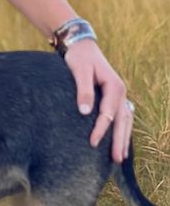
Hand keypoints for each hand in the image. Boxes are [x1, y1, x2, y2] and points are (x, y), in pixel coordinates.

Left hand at [63, 39, 131, 162]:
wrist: (81, 46)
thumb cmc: (79, 57)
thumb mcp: (79, 71)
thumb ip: (83, 91)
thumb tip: (85, 112)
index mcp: (114, 86)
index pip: (109, 113)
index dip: (101, 129)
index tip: (93, 143)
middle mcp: (120, 92)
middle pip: (123, 120)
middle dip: (120, 140)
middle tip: (117, 160)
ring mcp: (118, 95)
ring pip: (125, 120)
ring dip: (123, 138)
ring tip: (120, 157)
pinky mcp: (112, 97)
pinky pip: (121, 117)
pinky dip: (120, 130)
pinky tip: (118, 142)